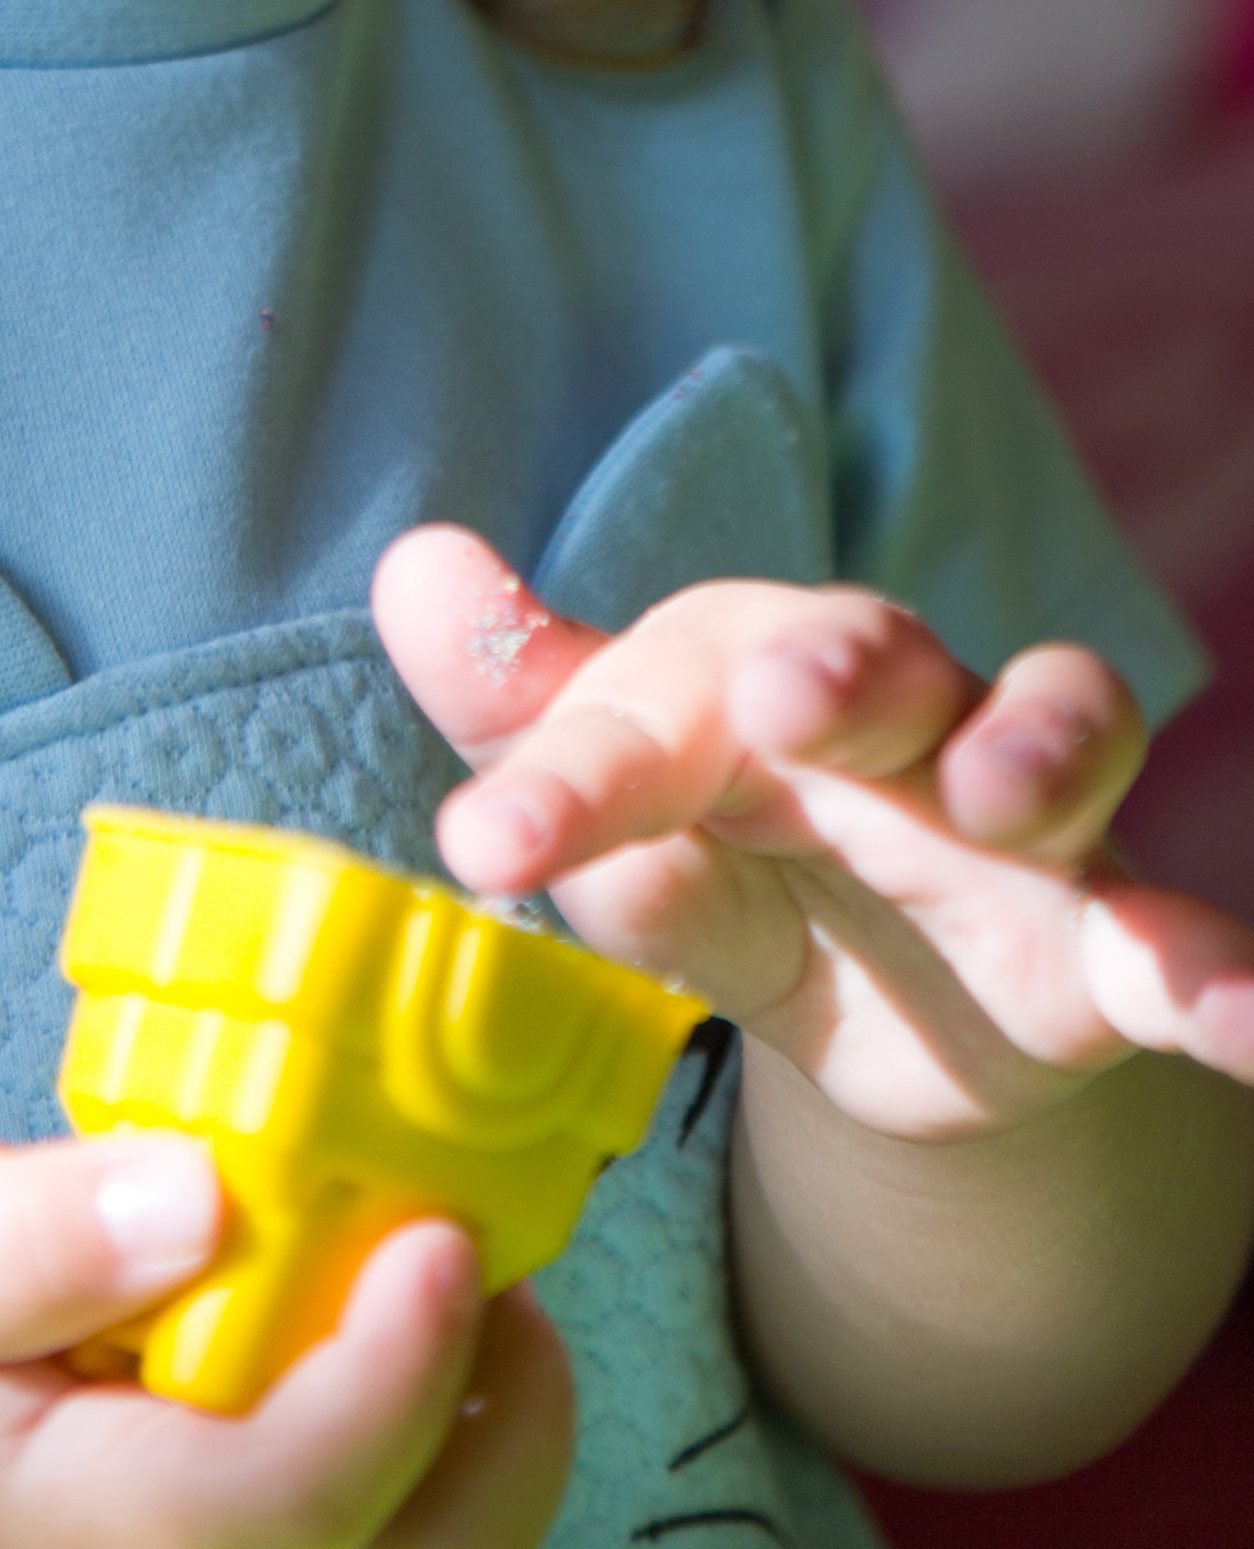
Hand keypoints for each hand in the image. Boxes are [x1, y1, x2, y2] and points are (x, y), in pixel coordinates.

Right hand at [0, 1125, 571, 1548]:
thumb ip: (39, 1230)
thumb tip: (196, 1196)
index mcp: (88, 1536)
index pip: (287, 1498)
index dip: (390, 1374)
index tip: (441, 1237)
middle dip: (493, 1421)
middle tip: (487, 1252)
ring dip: (495, 1431)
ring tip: (473, 1278)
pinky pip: (407, 1530)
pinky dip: (460, 1439)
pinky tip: (429, 1320)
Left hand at [373, 528, 1253, 1143]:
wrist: (878, 1003)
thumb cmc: (719, 854)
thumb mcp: (621, 816)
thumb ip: (521, 712)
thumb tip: (412, 565)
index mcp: (744, 681)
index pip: (657, 694)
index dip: (569, 766)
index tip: (483, 842)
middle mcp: (892, 719)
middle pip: (882, 653)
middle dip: (839, 666)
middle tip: (783, 701)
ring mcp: (1019, 820)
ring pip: (1062, 730)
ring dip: (1034, 749)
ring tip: (998, 798)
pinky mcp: (1104, 940)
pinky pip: (1183, 937)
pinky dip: (1223, 971)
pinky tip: (1235, 1018)